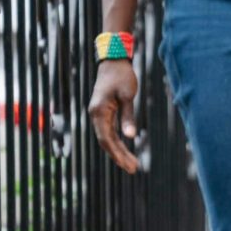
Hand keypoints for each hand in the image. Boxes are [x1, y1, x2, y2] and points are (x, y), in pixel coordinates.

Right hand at [88, 59, 139, 173]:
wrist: (113, 61)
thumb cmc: (122, 76)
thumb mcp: (128, 96)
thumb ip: (128, 116)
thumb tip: (131, 136)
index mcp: (99, 112)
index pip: (106, 139)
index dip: (117, 154)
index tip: (128, 165)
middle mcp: (95, 115)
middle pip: (106, 142)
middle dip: (119, 156)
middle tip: (134, 169)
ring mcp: (98, 114)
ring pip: (107, 138)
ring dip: (119, 151)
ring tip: (132, 164)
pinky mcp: (103, 112)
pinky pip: (108, 132)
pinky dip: (117, 142)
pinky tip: (125, 149)